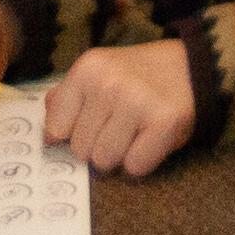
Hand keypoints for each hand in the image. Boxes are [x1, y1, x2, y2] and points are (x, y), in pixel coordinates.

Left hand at [44, 39, 198, 176]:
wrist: (187, 68)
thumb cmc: (134, 77)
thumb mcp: (96, 73)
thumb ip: (65, 98)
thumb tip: (46, 135)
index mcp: (86, 69)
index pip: (56, 129)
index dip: (71, 134)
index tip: (89, 125)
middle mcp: (108, 83)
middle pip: (80, 150)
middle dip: (96, 145)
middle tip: (117, 127)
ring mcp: (136, 102)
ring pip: (105, 161)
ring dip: (118, 155)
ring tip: (133, 132)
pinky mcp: (163, 122)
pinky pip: (135, 166)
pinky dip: (142, 161)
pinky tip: (149, 139)